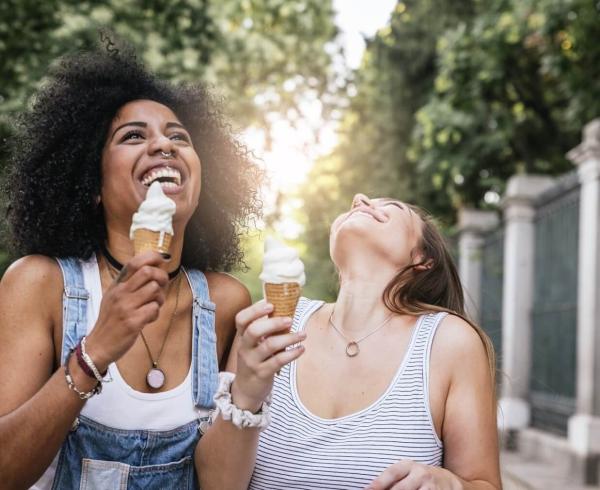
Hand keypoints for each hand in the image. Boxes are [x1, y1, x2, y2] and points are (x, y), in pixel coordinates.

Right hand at [84, 251, 169, 370]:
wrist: (98, 346)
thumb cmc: (111, 321)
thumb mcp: (114, 297)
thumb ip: (130, 284)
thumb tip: (153, 269)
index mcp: (116, 285)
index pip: (134, 262)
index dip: (152, 257)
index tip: (162, 261)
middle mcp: (120, 293)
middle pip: (148, 272)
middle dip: (161, 278)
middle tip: (161, 288)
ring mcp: (126, 307)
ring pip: (155, 290)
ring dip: (159, 299)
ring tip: (152, 307)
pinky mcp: (132, 321)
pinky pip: (154, 309)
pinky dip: (155, 314)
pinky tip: (148, 319)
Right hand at [231, 301, 305, 411]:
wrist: (246, 390)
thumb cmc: (255, 360)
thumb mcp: (254, 345)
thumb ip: (265, 330)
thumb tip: (286, 311)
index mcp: (242, 337)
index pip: (241, 319)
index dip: (254, 310)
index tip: (270, 303)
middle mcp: (244, 348)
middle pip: (254, 331)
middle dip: (273, 323)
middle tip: (290, 319)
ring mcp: (252, 361)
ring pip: (268, 346)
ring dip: (288, 338)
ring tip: (303, 335)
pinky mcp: (262, 373)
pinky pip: (277, 361)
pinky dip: (291, 354)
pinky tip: (301, 349)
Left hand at [366, 461, 460, 489]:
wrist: (451, 482)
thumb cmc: (422, 478)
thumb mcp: (409, 473)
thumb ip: (393, 479)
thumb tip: (371, 488)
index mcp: (410, 465)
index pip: (392, 473)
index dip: (378, 482)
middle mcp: (421, 474)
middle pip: (400, 489)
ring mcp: (431, 486)